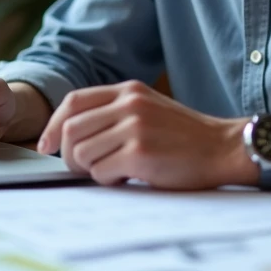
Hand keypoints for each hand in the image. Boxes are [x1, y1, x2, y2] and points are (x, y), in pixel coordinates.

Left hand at [37, 80, 251, 189]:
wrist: (224, 148)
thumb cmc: (185, 137)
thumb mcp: (149, 109)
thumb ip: (115, 113)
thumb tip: (67, 137)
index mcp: (128, 90)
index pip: (73, 101)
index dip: (53, 125)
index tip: (47, 146)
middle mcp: (129, 104)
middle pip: (70, 129)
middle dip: (68, 155)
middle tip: (83, 168)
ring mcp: (134, 127)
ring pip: (80, 152)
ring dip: (91, 169)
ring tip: (114, 171)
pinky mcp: (140, 152)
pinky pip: (100, 171)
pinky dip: (108, 179)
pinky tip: (128, 176)